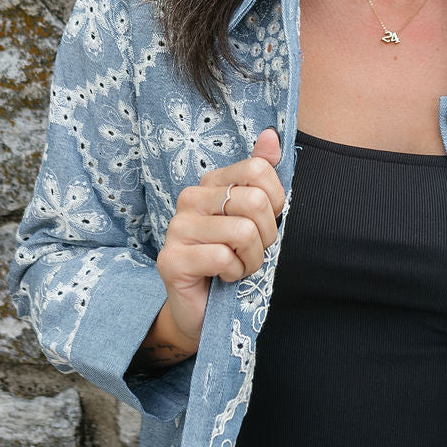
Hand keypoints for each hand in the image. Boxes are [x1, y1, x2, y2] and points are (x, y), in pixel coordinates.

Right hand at [156, 129, 283, 350]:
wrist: (206, 311)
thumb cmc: (234, 260)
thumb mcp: (256, 217)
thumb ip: (262, 176)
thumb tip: (271, 135)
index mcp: (211, 183)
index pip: (258, 170)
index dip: (276, 203)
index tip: (264, 224)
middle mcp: (189, 199)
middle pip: (254, 201)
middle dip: (266, 236)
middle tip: (251, 251)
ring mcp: (176, 228)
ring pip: (243, 231)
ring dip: (251, 259)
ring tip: (237, 266)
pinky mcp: (170, 259)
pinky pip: (223, 257)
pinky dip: (235, 274)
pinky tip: (222, 278)